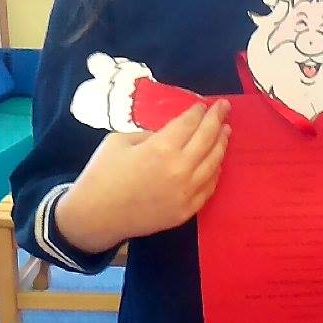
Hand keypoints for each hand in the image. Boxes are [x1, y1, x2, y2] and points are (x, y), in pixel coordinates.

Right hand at [56, 100, 230, 252]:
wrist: (96, 217)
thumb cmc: (102, 175)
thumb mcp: (120, 141)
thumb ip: (149, 135)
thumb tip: (168, 136)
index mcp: (162, 148)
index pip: (189, 124)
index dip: (198, 112)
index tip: (204, 105)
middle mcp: (180, 169)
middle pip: (207, 139)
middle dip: (217, 120)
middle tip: (225, 107)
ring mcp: (186, 192)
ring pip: (214, 164)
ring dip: (221, 145)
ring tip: (226, 132)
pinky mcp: (186, 210)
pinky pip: (209, 188)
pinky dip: (215, 172)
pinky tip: (216, 163)